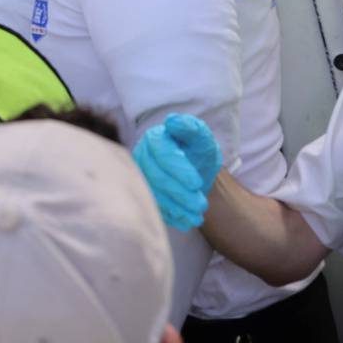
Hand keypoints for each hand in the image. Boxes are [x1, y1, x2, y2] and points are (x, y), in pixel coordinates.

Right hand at [131, 113, 220, 230]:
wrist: (196, 173)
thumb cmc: (198, 153)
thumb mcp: (202, 139)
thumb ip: (191, 128)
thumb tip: (173, 122)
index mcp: (155, 138)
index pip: (162, 153)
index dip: (179, 169)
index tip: (197, 183)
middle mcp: (141, 156)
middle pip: (157, 176)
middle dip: (181, 193)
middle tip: (202, 205)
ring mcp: (139, 176)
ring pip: (154, 194)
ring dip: (177, 207)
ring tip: (197, 216)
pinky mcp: (142, 193)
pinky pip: (153, 206)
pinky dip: (171, 216)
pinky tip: (186, 221)